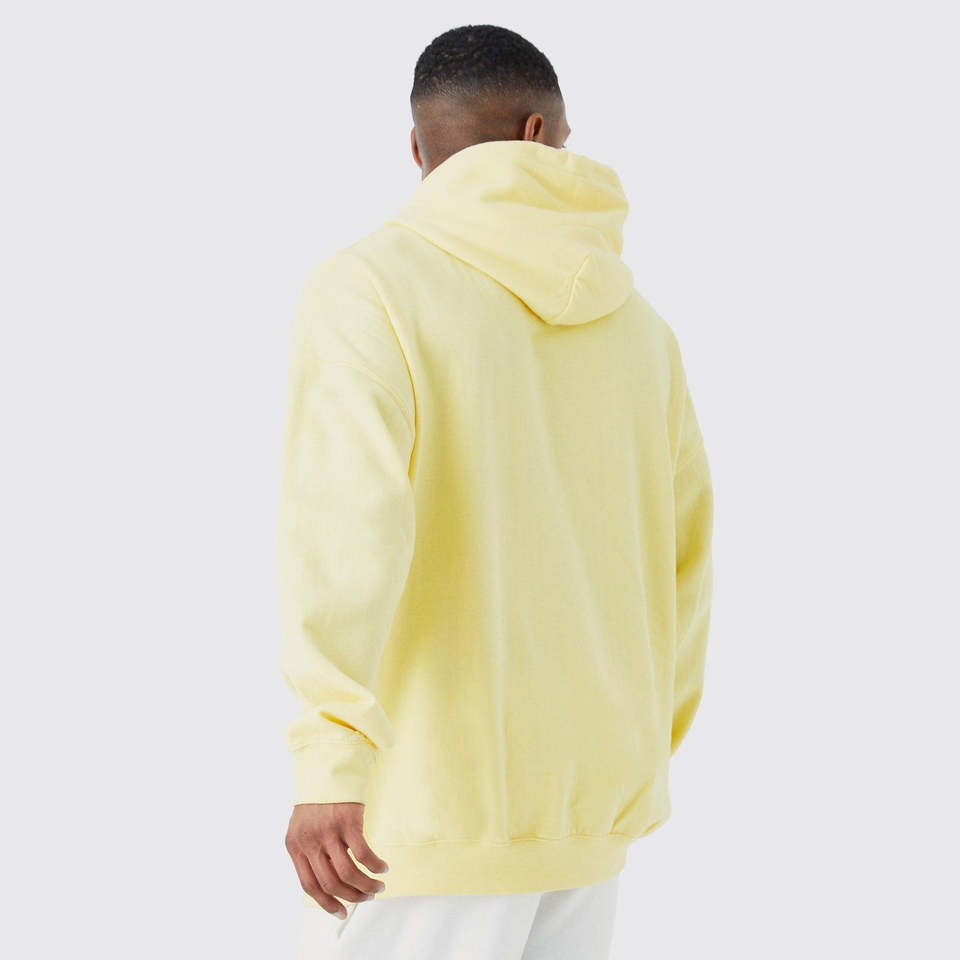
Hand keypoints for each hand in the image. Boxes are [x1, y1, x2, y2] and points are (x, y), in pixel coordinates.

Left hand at [285, 802, 388, 918]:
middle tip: (366, 898)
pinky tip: (382, 867)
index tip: (342, 912)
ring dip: (366, 886)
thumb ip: (312, 853)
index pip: (309, 885)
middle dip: (352, 896)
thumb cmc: (318, 801)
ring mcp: (328, 832)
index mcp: (294, 846)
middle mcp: (309, 841)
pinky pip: (363, 854)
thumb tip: (332, 885)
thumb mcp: (304, 828)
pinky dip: (375, 866)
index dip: (326, 903)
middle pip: (330, 883)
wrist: (327, 767)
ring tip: (378, 886)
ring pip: (348, 874)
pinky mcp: (348, 822)